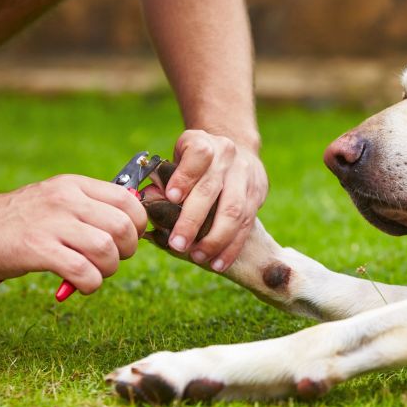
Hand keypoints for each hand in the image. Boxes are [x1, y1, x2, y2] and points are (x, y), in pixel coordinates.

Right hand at [0, 175, 146, 293]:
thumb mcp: (58, 199)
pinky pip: (83, 270)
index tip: (128, 238)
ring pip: (106, 249)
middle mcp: (66, 200)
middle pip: (123, 226)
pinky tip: (81, 284)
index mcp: (75, 185)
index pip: (128, 199)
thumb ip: (92, 207)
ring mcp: (51, 223)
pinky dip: (91, 283)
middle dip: (127, 250)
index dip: (138, 224)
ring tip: (95, 273)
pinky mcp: (37, 249)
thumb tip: (133, 225)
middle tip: (112, 259)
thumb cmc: (22, 219)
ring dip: (109, 269)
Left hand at [163, 129, 267, 271]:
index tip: (171, 196)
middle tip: (177, 244)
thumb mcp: (179, 158)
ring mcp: (245, 176)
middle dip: (193, 220)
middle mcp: (227, 157)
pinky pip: (246, 225)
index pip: (198, 156)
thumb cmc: (197, 161)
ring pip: (234, 211)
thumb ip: (165, 178)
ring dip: (215, 239)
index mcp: (203, 143)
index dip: (185, 176)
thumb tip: (149, 200)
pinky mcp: (257, 194)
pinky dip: (231, 247)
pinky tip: (218, 262)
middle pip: (212, 189)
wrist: (237, 149)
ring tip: (199, 257)